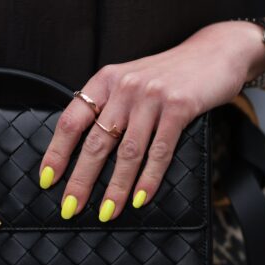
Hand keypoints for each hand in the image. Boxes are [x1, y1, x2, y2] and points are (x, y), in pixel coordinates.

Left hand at [39, 20, 264, 220]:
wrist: (216, 51)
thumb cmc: (169, 74)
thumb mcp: (131, 80)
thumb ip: (110, 106)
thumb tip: (84, 149)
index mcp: (105, 80)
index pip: (71, 120)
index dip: (57, 151)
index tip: (47, 179)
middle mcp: (124, 87)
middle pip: (96, 142)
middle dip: (81, 180)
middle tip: (70, 207)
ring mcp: (152, 97)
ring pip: (128, 152)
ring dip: (115, 187)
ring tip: (107, 212)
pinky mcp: (179, 107)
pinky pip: (160, 151)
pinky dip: (149, 178)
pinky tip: (140, 198)